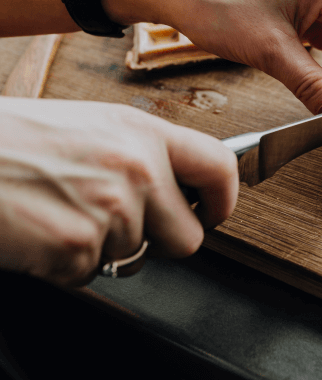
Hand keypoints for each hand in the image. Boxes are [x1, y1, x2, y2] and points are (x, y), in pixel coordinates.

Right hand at [0, 98, 237, 286]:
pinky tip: (43, 230)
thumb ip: (144, 154)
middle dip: (161, 241)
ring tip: (64, 212)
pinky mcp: (77, 246)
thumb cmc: (16, 141)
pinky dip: (68, 264)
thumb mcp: (94, 126)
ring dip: (104, 248)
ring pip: (136, 257)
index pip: (219, 167)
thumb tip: (180, 187)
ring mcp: (110, 209)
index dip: (223, 200)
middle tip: (123, 225)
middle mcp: (136, 168)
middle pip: (189, 237)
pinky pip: (92, 273)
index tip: (213, 213)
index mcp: (142, 133)